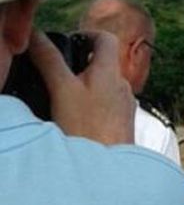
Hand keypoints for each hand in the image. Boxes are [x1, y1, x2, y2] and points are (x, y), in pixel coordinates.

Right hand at [28, 29, 134, 144]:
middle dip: (80, 64)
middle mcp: (123, 86)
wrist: (109, 170)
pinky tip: (76, 120)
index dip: (87, 35)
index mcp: (110, 72)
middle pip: (103, 63)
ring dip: (85, 87)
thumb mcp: (61, 89)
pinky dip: (92, 106)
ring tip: (63, 99)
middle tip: (57, 74)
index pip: (106, 38)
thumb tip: (36, 35)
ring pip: (104, 86)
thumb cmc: (87, 129)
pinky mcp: (123, 124)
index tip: (68, 43)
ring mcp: (125, 106)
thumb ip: (49, 60)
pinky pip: (107, 106)